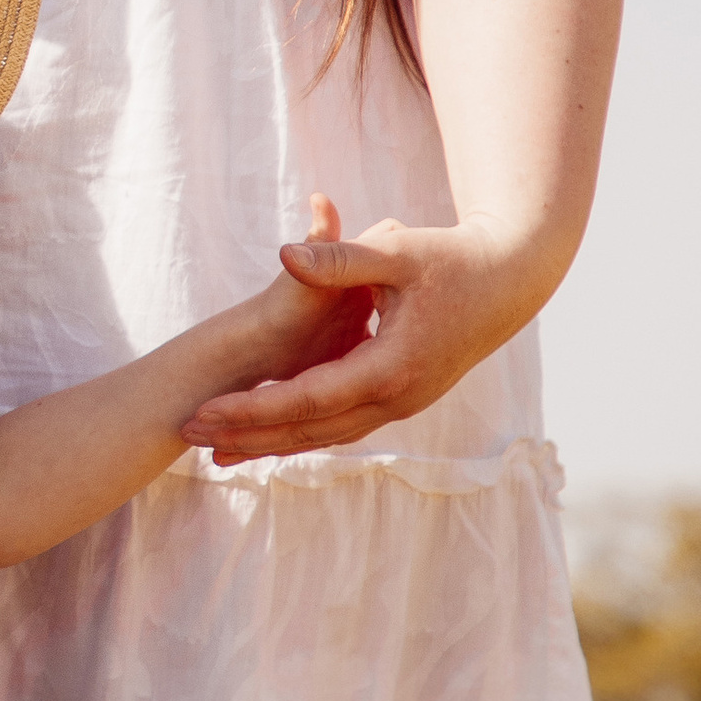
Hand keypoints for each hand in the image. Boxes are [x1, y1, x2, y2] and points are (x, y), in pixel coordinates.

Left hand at [181, 210, 553, 465]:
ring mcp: (403, 403)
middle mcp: (397, 397)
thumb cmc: (453, 258)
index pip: (307, 398)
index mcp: (391, 367)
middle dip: (248, 434)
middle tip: (190, 436)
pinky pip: (344, 424)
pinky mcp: (404, 397)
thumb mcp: (395, 250)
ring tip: (219, 451)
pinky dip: (304, 431)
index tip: (205, 411)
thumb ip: (339, 257)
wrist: (511, 280)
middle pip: (310, 428)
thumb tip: (285, 254)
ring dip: (273, 442)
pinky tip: (271, 435)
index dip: (252, 408)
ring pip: (327, 435)